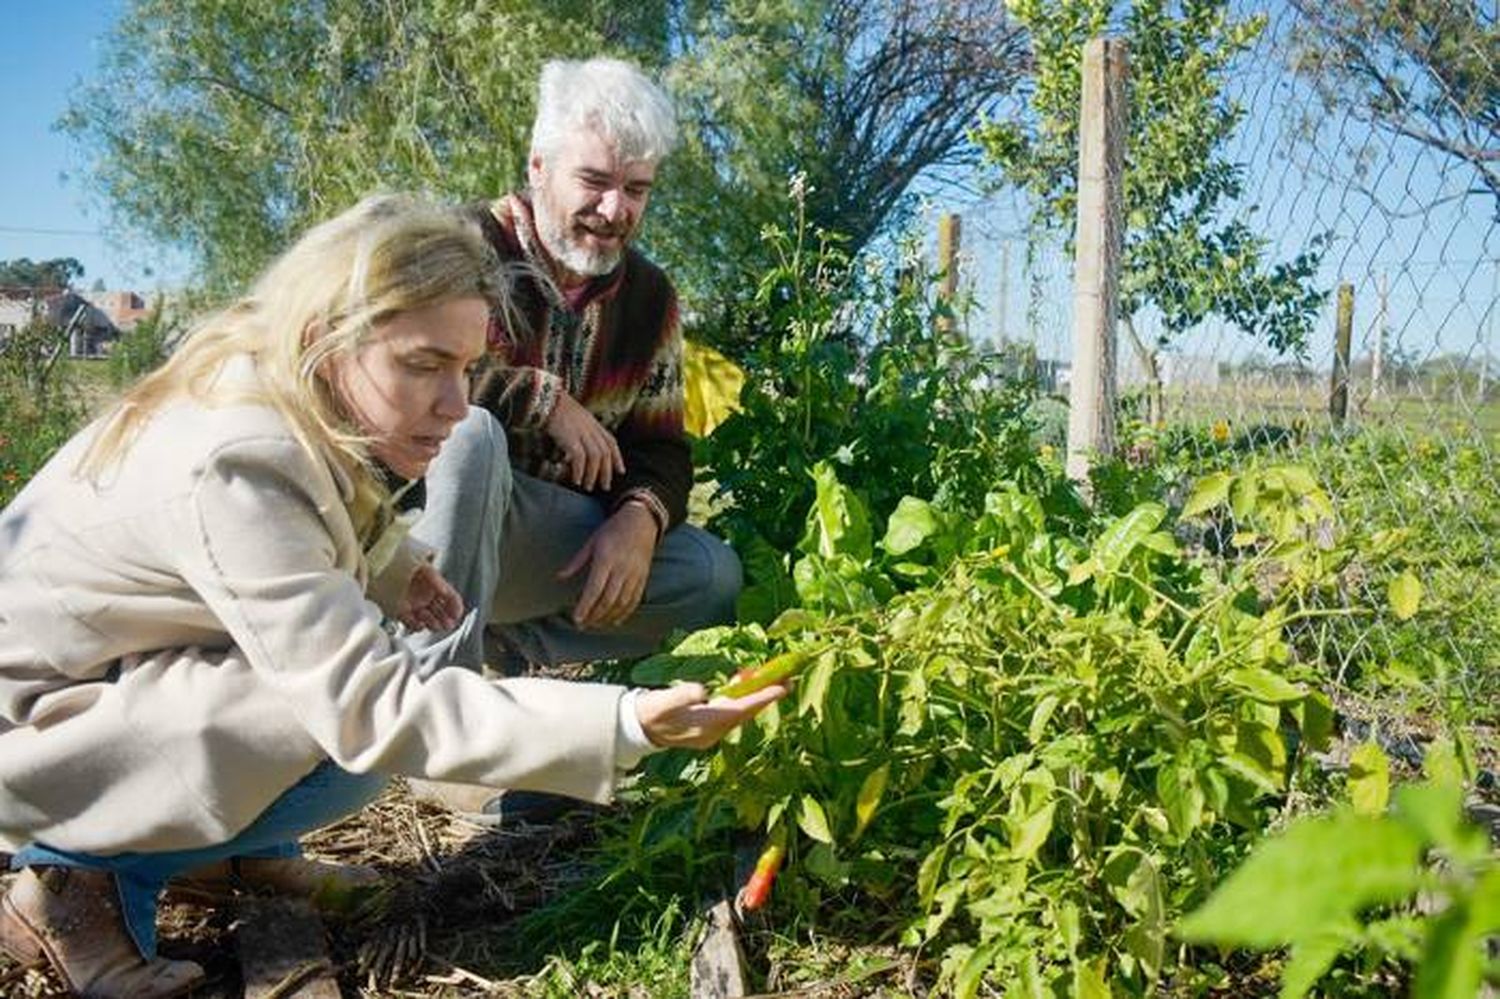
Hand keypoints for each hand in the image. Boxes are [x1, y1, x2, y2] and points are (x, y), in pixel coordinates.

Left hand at [396, 562, 463, 632]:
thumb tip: (445, 591)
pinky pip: (412, 623)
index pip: (451, 598)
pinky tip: (420, 625)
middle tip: (447, 624)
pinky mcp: (401, 611)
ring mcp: (415, 604)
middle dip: (446, 620)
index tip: (456, 615)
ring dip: (433, 623)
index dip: (456, 607)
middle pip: (441, 612)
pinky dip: (417, 626)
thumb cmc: (403, 562)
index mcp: (435, 585)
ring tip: (434, 624)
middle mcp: (426, 596)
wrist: (382, 566)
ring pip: (428, 619)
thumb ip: (435, 579)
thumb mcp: (423, 567)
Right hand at [544, 393, 624, 491]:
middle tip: (605, 486)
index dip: (618, 457)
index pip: (611, 442)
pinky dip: (579, 471)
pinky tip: (576, 480)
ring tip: (588, 486)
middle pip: (605, 453)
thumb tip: (576, 451)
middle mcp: (591, 428)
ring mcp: (582, 432)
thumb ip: (580, 432)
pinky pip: (579, 458)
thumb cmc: (556, 408)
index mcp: (593, 423)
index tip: (621, 471)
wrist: (546, 398)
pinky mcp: (570, 437)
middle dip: (607, 472)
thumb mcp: (574, 418)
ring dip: (592, 475)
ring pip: (595, 457)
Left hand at [559, 504, 655, 628]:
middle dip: (594, 616)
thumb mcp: (592, 542)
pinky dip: (624, 613)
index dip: (585, 606)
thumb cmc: (612, 530)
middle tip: (582, 625)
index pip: (594, 589)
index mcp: (606, 559)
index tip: (576, 618)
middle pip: (608, 599)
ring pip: (621, 603)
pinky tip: (614, 621)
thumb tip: (559, 577)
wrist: (641, 521)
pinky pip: (634, 600)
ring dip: (607, 617)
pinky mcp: (643, 577)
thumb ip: (576, 561)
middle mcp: (621, 569)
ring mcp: (634, 574)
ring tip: (595, 624)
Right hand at [635, 681, 787, 749]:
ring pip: (741, 710)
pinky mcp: (709, 725)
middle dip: (766, 695)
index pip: (741, 710)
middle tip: (787, 679)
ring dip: (754, 694)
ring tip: (769, 676)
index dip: (762, 698)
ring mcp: (712, 729)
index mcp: (707, 725)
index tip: (782, 687)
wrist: (638, 729)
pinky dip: (741, 695)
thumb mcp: (663, 703)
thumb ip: (682, 696)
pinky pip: (732, 709)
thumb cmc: (650, 713)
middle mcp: (715, 731)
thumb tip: (701, 690)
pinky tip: (743, 681)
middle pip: (746, 711)